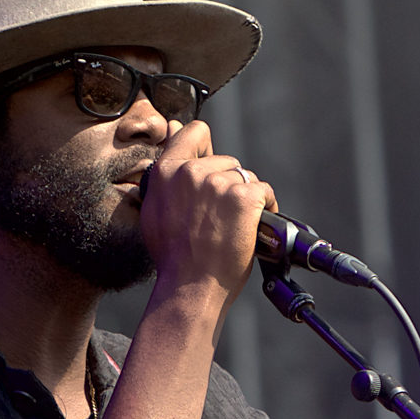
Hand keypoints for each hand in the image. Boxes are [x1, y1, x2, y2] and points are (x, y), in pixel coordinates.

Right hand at [139, 120, 276, 298]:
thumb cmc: (173, 257)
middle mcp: (191, 172)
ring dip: (247, 197)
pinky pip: (263, 191)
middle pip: (225, 160)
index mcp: (166, 171)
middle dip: (229, 183)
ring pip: (245, 177)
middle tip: (223, 215)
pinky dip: (265, 206)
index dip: (208, 148)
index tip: (212, 168)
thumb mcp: (154, 210)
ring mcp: (218, 184)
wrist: (190, 286)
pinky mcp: (242, 197)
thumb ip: (165, 175)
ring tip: (238, 224)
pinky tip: (256, 225)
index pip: (195, 131)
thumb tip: (174, 137)